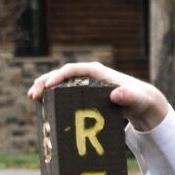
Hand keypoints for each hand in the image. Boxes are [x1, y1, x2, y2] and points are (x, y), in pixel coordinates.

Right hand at [27, 61, 168, 131]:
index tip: (48, 85)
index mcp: (97, 72)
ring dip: (45, 88)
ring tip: (33, 98)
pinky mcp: (84, 94)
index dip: (59, 76)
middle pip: (62, 75)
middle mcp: (88, 75)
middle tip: (33, 94)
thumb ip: (129, 96)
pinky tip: (43, 105)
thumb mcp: (136, 98)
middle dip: (46, 82)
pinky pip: (64, 93)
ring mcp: (84, 84)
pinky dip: (53, 97)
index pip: (74, 70)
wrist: (142, 103)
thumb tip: (116, 94)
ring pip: (60, 83)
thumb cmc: (139, 98)